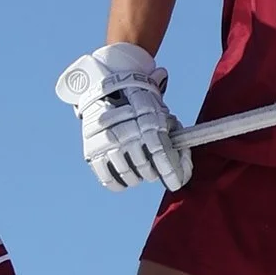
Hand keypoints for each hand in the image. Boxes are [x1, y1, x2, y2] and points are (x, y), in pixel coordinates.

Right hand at [55, 45, 192, 191]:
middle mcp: (121, 128)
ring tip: (140, 170)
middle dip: (154, 172)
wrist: (105, 90)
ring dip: (139, 177)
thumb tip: (184, 168)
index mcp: (142, 115)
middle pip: (144, 166)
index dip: (169, 168)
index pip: (157, 149)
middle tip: (156, 170)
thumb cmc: (140, 106)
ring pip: (128, 175)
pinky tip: (127, 178)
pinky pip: (108, 179)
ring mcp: (103, 141)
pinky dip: (120, 183)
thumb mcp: (159, 110)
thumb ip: (174, 133)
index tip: (175, 182)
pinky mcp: (90, 152)